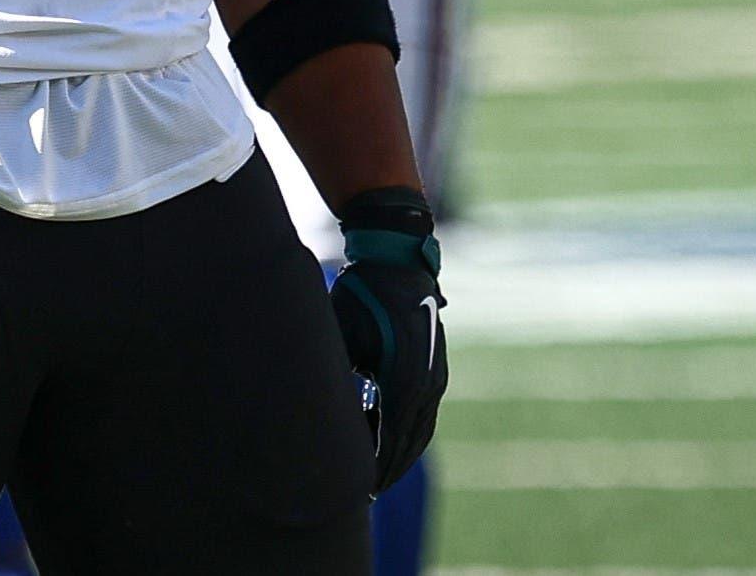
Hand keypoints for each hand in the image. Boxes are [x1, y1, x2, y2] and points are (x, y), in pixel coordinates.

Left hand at [328, 188, 446, 492]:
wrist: (397, 259)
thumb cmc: (361, 296)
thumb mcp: (341, 337)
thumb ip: (335, 378)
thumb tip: (318, 415)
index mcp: (405, 381)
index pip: (391, 440)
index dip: (374, 468)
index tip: (358, 493)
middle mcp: (427, 384)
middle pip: (410, 443)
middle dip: (389, 470)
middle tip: (364, 496)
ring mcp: (436, 376)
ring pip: (420, 430)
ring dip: (401, 453)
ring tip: (377, 475)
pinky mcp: (435, 368)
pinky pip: (423, 412)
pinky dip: (407, 431)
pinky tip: (386, 438)